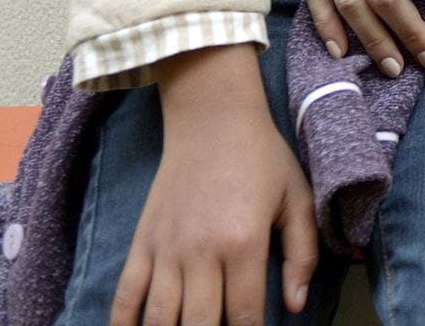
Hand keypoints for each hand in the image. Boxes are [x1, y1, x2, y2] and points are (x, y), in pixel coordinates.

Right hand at [111, 46, 316, 325]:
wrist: (212, 119)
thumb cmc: (262, 158)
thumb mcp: (297, 199)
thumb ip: (301, 255)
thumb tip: (295, 305)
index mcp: (243, 243)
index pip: (244, 315)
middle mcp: (200, 252)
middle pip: (198, 325)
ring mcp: (166, 249)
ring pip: (159, 317)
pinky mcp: (142, 242)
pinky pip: (125, 294)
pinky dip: (123, 322)